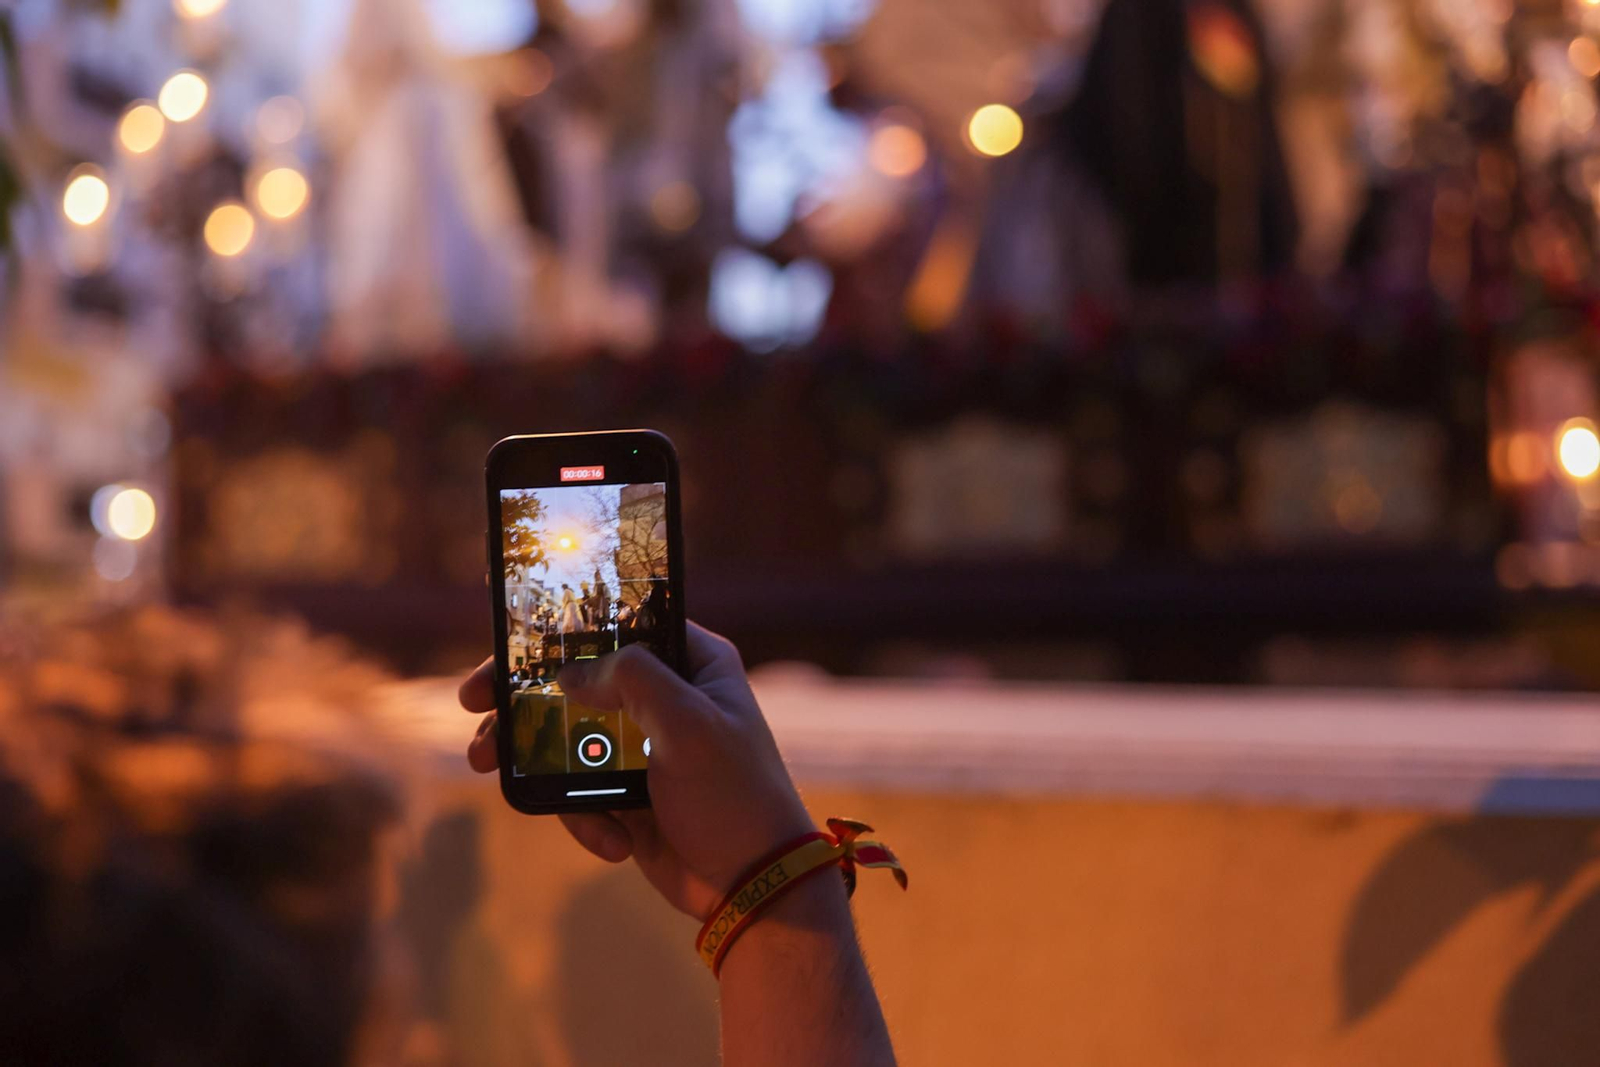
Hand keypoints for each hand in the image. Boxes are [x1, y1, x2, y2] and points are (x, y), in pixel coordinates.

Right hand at [458, 622, 815, 918]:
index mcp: (695, 662)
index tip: (508, 646)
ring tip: (487, 766)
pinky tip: (612, 843)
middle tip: (473, 704)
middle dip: (522, 695)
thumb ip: (632, 681)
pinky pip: (579, 792)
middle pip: (578, 680)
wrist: (755, 886)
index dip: (560, 629)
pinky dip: (582, 818)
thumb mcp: (690, 724)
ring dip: (527, 754)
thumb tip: (569, 674)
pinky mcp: (629, 795)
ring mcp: (644, 748)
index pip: (618, 624)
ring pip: (566, 737)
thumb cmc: (736, 796)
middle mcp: (668, 696)